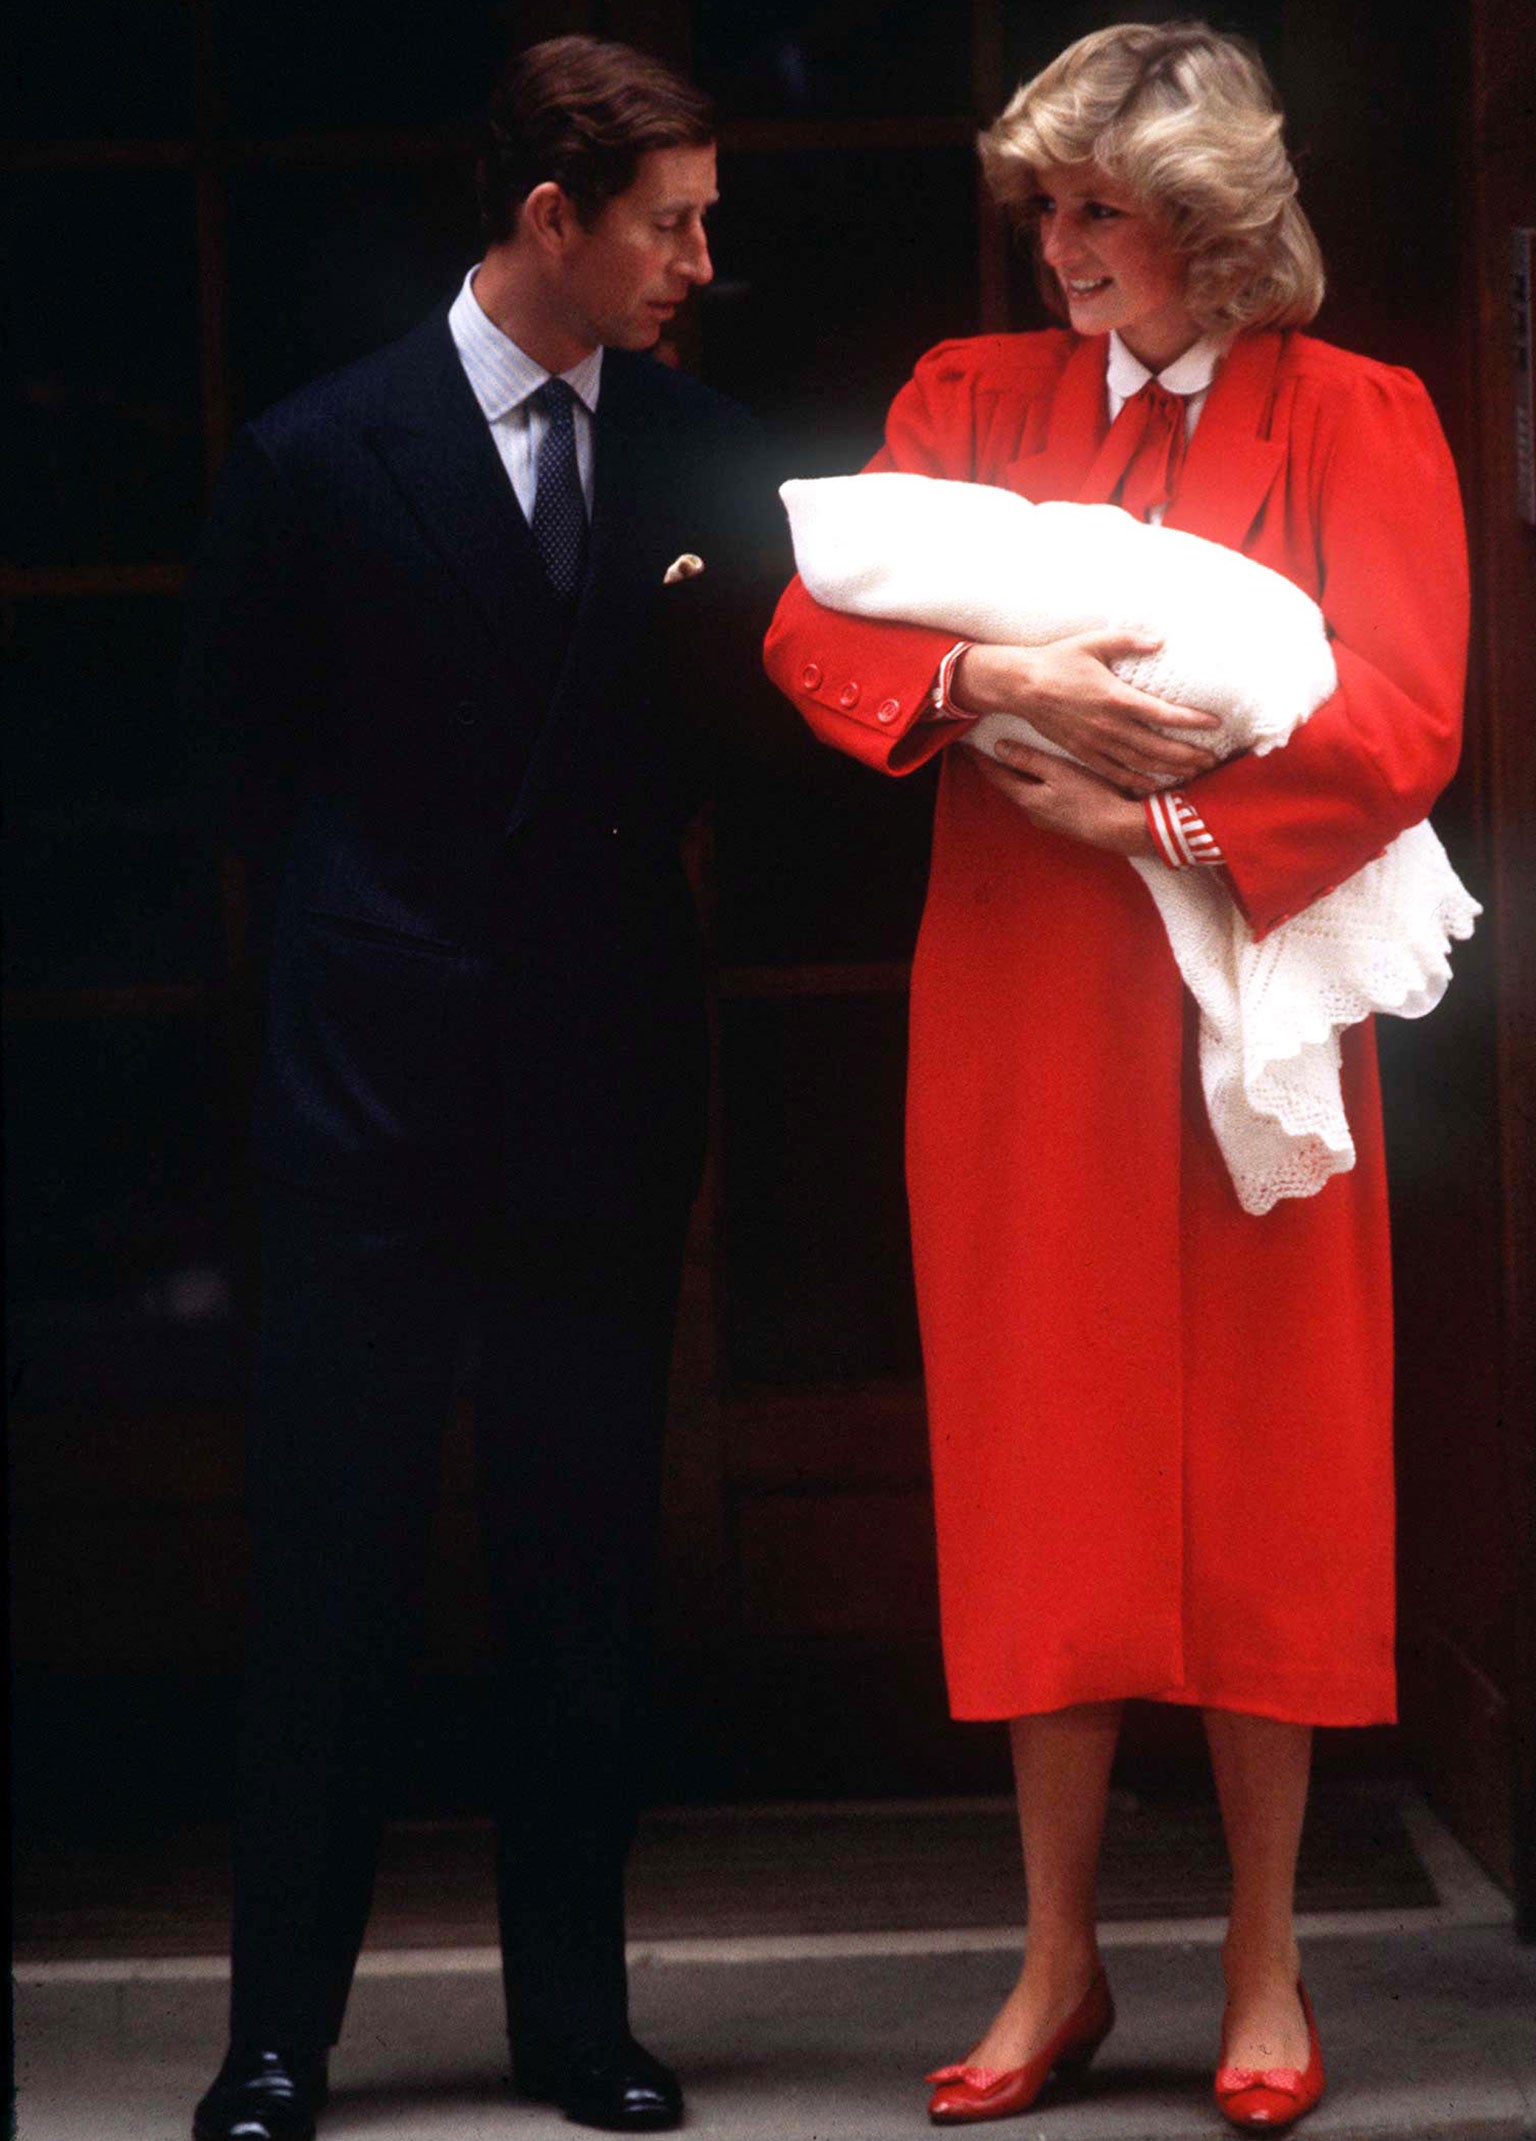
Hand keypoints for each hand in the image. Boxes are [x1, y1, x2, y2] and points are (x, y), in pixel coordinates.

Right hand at [952, 633, 1220, 794]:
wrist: (1020, 686)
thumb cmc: (1058, 660)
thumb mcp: (1095, 642)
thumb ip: (1130, 641)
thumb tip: (1160, 640)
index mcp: (1117, 698)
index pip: (1165, 713)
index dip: (1193, 720)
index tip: (1215, 723)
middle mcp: (1110, 726)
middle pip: (1159, 747)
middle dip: (1189, 755)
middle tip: (1214, 759)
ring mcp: (1096, 743)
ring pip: (1141, 764)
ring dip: (1169, 770)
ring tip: (1194, 773)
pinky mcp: (1083, 752)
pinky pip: (1115, 772)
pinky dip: (1138, 781)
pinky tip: (1155, 784)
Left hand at [972, 737, 1155, 855]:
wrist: (1121, 828)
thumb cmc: (1092, 795)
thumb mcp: (1058, 771)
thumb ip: (1029, 760)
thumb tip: (998, 748)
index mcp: (1027, 799)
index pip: (996, 775)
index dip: (980, 760)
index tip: (965, 747)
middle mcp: (1032, 813)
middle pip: (1009, 786)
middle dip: (998, 769)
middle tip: (985, 751)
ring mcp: (1048, 820)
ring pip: (1026, 793)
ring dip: (1018, 777)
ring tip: (1012, 761)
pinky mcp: (1064, 822)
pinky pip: (1042, 800)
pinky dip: (1036, 786)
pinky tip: (1044, 779)